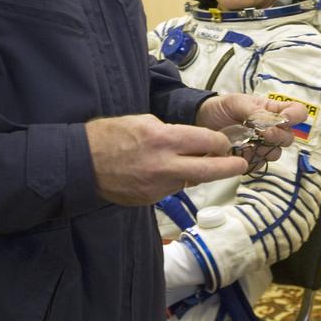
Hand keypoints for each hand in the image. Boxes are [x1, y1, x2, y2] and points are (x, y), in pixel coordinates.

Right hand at [86, 114, 247, 205]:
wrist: (81, 163)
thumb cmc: (109, 136)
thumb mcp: (143, 122)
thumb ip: (171, 132)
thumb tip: (193, 141)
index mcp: (164, 139)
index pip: (208, 141)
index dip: (220, 142)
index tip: (224, 143)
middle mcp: (165, 165)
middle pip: (210, 170)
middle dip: (229, 167)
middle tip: (240, 164)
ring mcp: (158, 186)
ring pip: (190, 180)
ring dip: (195, 172)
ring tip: (189, 161)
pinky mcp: (150, 199)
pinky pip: (172, 188)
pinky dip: (174, 180)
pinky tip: (162, 171)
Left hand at [194, 93, 306, 156]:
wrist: (200, 121)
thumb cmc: (221, 108)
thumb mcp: (237, 102)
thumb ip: (256, 112)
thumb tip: (271, 124)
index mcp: (272, 111)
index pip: (297, 113)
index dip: (295, 116)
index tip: (284, 118)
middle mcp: (272, 129)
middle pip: (289, 138)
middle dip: (279, 136)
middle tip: (265, 133)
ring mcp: (262, 146)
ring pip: (276, 153)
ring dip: (265, 149)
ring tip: (249, 143)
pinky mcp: (251, 159)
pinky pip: (260, 165)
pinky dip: (252, 160)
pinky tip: (241, 152)